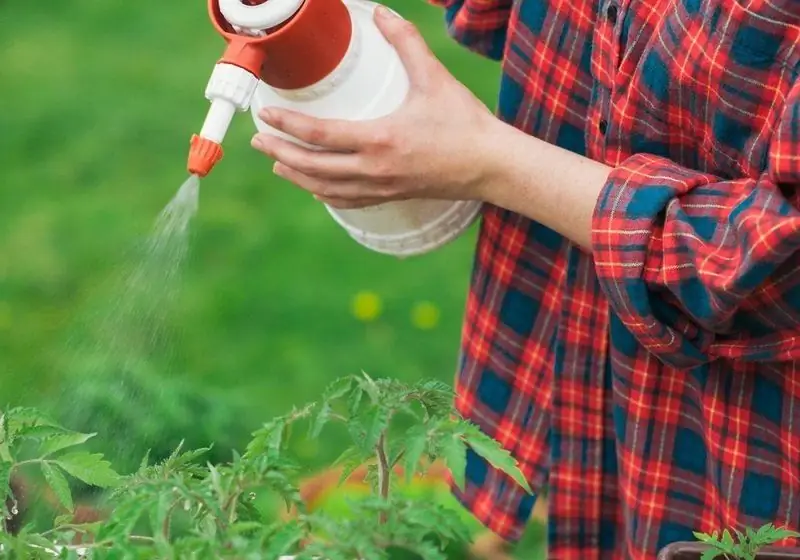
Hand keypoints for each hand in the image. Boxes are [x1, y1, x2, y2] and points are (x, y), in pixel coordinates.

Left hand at [250, 6, 501, 208]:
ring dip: (297, 176)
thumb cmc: (465, 123)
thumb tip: (382, 13)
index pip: (320, 134)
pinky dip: (324, 195)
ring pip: (326, 189)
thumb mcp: (434, 78)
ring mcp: (382, 188)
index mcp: (380, 139)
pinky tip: (315, 189)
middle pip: (313, 166)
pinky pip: (348, 202)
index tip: (266, 114)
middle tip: (259, 139)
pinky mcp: (391, 197)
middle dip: (281, 152)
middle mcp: (375, 169)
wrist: (490, 166)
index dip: (288, 124)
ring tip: (277, 163)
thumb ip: (406, 43)